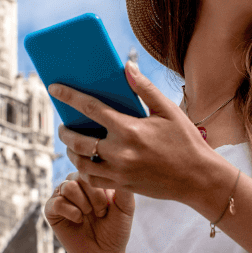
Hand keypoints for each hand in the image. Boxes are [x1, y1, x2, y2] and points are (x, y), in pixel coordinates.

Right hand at [43, 173, 134, 252]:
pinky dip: (71, 212)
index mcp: (92, 180)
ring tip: (89, 216)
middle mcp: (76, 184)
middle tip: (101, 213)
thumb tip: (119, 167)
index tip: (111, 205)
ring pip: (68, 187)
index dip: (103, 187)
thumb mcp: (126, 208)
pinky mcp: (51, 209)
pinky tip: (79, 220)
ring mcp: (62, 195)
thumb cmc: (115, 230)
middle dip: (95, 197)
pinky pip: (57, 202)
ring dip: (83, 204)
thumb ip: (124, 189)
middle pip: (80, 176)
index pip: (94, 169)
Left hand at [49, 62, 226, 208]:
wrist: (198, 178)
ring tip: (72, 144)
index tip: (53, 88)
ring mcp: (119, 172)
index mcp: (129, 129)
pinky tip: (86, 162)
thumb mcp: (168, 110)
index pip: (90, 108)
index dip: (68, 96)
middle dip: (65, 131)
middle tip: (63, 125)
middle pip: (77, 140)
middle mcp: (120, 152)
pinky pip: (92, 180)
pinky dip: (84, 170)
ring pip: (80, 163)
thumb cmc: (186, 141)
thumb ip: (144, 88)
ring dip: (71, 152)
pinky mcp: (122, 186)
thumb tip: (127, 66)